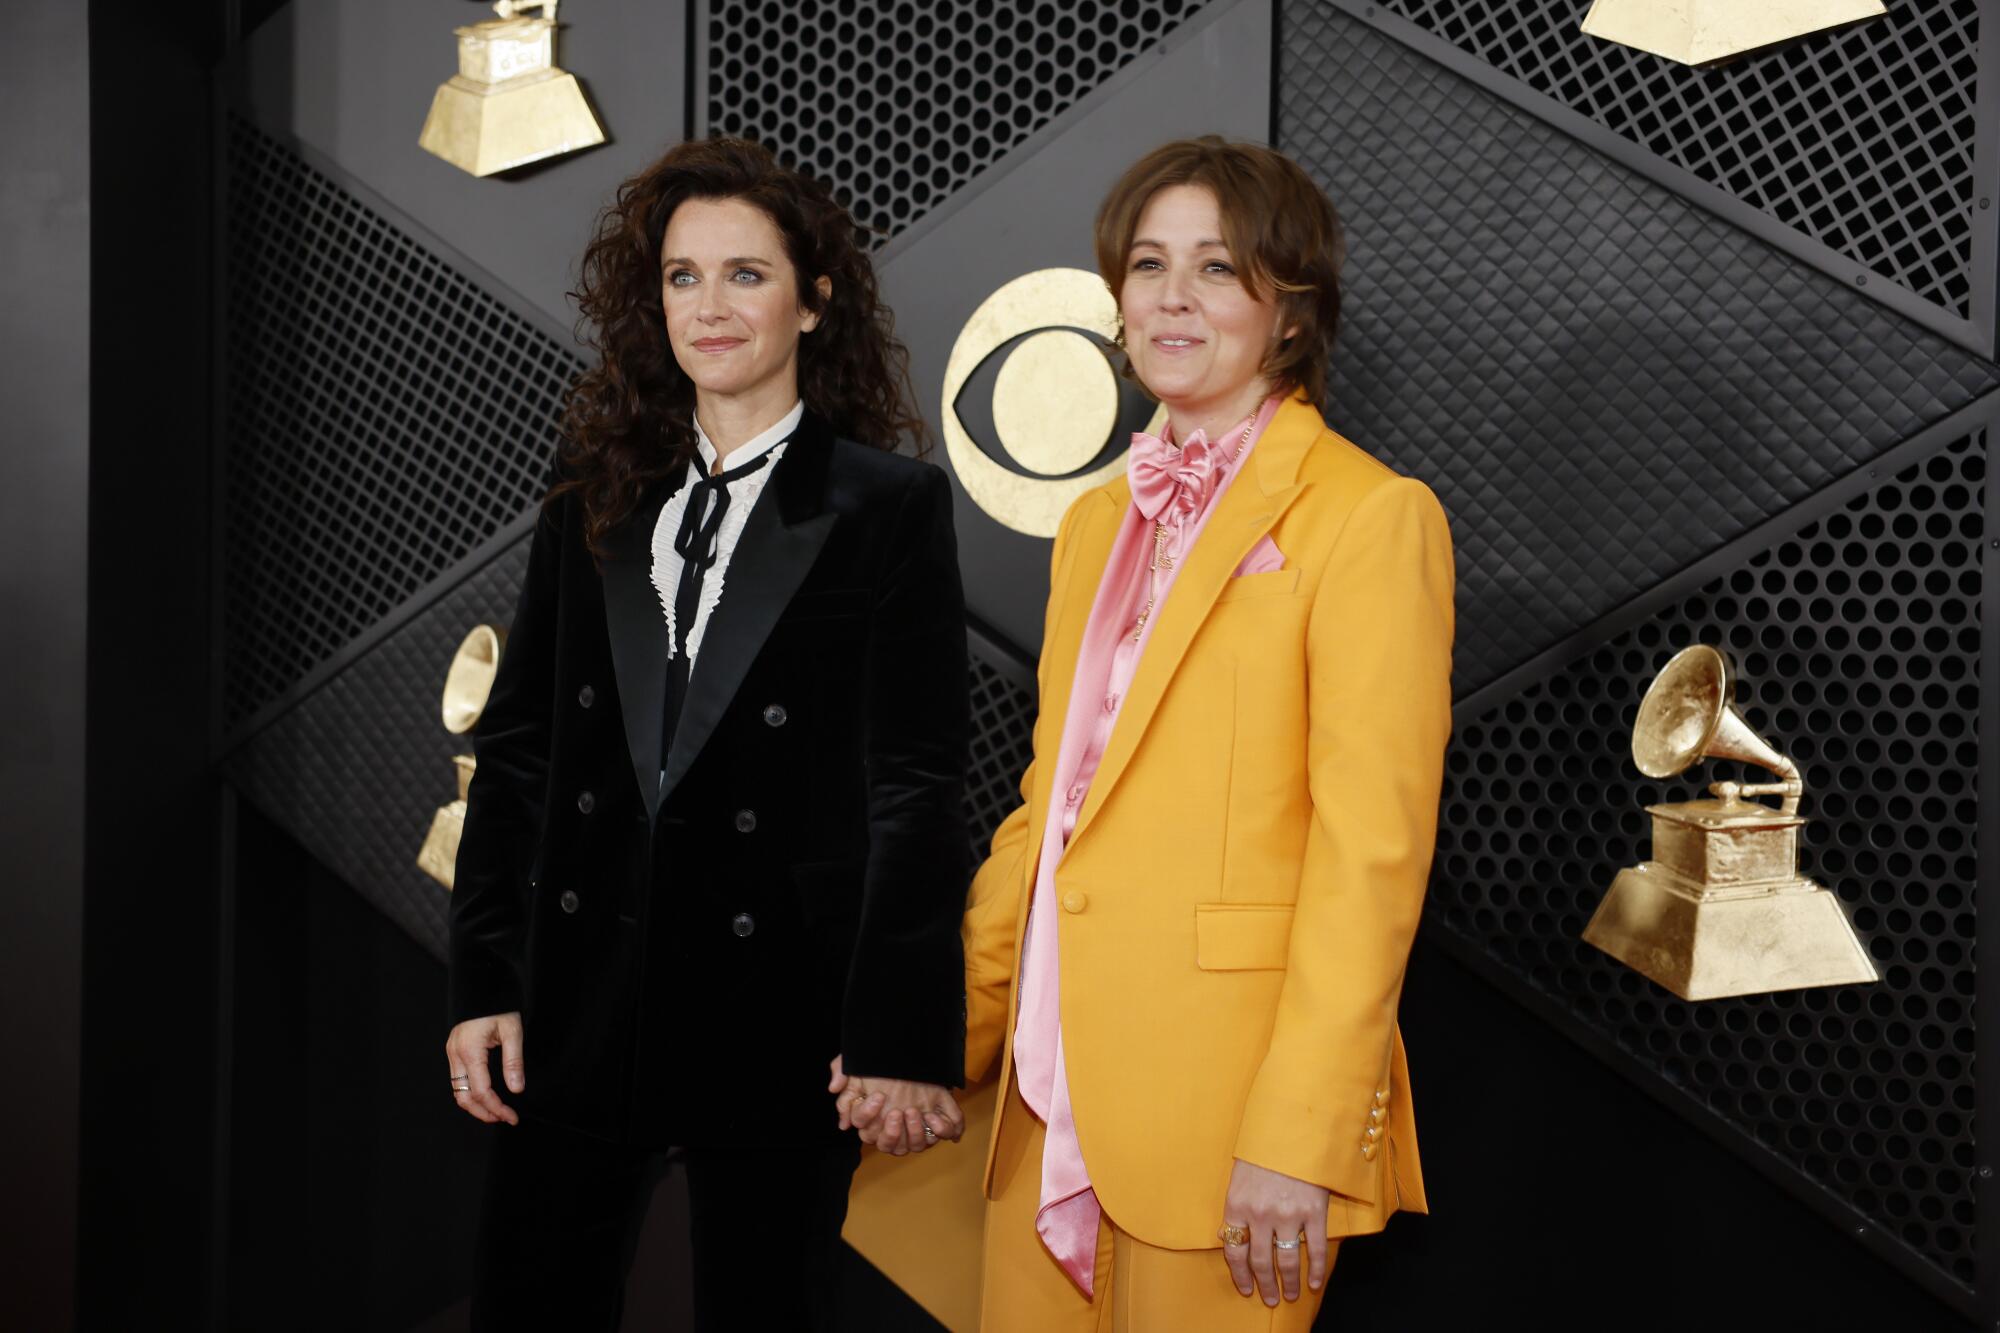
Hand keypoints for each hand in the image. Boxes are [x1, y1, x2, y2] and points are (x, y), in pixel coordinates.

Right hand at [445, 1012, 523, 1125]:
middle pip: (464, 1097)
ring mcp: (452, 1053)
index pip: (481, 1091)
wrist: (482, 984)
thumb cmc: (498, 1005)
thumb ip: (513, 1061)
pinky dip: (470, 1093)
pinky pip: (458, 1080)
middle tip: (504, 1118)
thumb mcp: (512, 1031)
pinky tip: (486, 1095)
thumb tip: (516, 1089)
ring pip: (458, 1091)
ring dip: (476, 1105)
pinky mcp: (454, 1051)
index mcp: (470, 1051)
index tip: (512, 1116)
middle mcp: (456, 1055)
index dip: (496, 1108)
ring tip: (496, 1111)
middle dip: (484, 1112)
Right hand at [828, 1055, 962, 1154]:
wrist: (916, 1053)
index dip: (869, 1116)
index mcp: (875, 1121)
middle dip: (891, 1132)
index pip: (866, 1131)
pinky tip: (933, 1117)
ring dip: (914, 1132)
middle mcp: (896, 1130)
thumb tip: (834, 1089)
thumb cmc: (885, 1063)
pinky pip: (943, 1134)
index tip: (879, 1097)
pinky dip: (940, 1130)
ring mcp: (919, 1129)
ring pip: (914, 1146)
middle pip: (888, 1145)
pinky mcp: (941, 1123)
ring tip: (913, 1111)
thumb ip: (842, 1073)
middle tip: (896, 1112)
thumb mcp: (859, 1062)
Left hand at [1220, 1158, 1330, 1305]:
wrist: (1293, 1127)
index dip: (1240, 1274)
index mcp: (1237, 1205)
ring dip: (1289, 1283)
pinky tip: (1313, 1283)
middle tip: (1271, 1299)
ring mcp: (1288, 1214)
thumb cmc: (1263, 1150)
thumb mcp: (1239, 1176)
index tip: (1246, 1288)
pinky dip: (1316, 1270)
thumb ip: (1235, 1208)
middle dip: (1265, 1285)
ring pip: (1287, 1260)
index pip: (1234, 1251)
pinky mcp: (1314, 1212)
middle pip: (1261, 1262)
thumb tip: (1224, 1236)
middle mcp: (1260, 1214)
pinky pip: (1316, 1249)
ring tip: (1291, 1295)